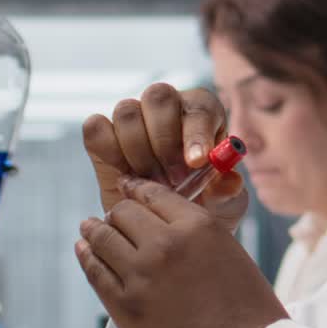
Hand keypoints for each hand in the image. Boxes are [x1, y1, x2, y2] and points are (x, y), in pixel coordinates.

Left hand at [75, 177, 287, 327]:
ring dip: (96, 231)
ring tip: (89, 229)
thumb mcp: (233, 257)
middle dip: (118, 214)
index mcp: (200, 227)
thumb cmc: (251, 316)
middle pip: (124, 213)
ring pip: (104, 238)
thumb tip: (173, 233)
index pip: (154, 194)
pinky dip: (87, 257)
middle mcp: (166, 242)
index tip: (127, 188)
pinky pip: (96, 272)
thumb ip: (201, 239)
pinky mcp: (125, 306)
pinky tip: (84, 251)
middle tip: (113, 219)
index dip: (136, 190)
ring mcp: (141, 274)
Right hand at [83, 82, 247, 231]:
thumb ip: (228, 193)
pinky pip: (97, 128)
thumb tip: (230, 182)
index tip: (197, 162)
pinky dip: (107, 151)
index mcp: (202, 113)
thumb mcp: (224, 206)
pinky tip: (125, 178)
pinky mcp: (103, 135)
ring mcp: (132, 119)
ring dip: (138, 153)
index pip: (200, 107)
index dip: (197, 132)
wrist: (169, 229)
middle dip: (164, 141)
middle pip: (158, 98)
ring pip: (127, 112)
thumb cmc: (204, 207)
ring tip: (150, 185)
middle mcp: (166, 108)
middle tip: (172, 180)